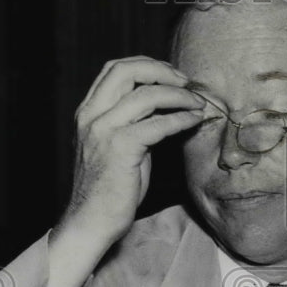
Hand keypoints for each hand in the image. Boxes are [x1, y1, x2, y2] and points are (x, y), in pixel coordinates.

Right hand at [60, 56, 205, 244]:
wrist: (92, 221)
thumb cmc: (110, 188)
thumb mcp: (117, 146)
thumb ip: (133, 122)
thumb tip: (166, 105)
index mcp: (88, 111)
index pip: (115, 69)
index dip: (147, 65)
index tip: (172, 75)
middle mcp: (92, 116)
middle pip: (127, 70)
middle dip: (162, 71)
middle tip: (187, 83)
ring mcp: (104, 130)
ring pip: (146, 94)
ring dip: (179, 96)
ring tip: (198, 103)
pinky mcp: (120, 148)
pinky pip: (158, 124)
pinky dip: (181, 119)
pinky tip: (194, 121)